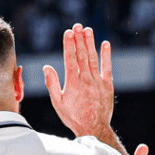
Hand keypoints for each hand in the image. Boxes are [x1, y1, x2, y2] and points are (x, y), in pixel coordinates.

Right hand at [44, 24, 113, 138]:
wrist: (94, 128)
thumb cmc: (73, 116)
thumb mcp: (58, 102)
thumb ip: (52, 84)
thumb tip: (46, 67)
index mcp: (72, 83)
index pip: (70, 58)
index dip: (69, 44)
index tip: (68, 32)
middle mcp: (86, 80)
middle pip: (81, 55)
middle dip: (79, 39)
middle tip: (77, 25)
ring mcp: (98, 81)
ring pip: (93, 58)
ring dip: (90, 43)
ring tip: (88, 30)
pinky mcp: (108, 85)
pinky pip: (107, 67)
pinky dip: (106, 55)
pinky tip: (105, 44)